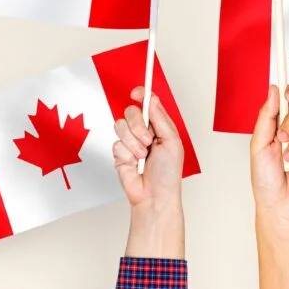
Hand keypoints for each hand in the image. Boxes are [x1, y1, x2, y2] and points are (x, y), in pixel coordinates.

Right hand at [113, 87, 184, 257]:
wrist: (155, 195)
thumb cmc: (168, 173)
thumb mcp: (171, 141)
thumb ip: (160, 119)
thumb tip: (152, 99)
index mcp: (159, 126)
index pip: (147, 104)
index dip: (141, 95)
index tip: (137, 92)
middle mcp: (143, 132)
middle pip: (131, 111)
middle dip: (139, 125)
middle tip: (149, 140)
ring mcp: (130, 142)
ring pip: (120, 126)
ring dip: (134, 142)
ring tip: (143, 156)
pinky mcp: (119, 153)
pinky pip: (117, 143)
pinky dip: (127, 154)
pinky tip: (134, 163)